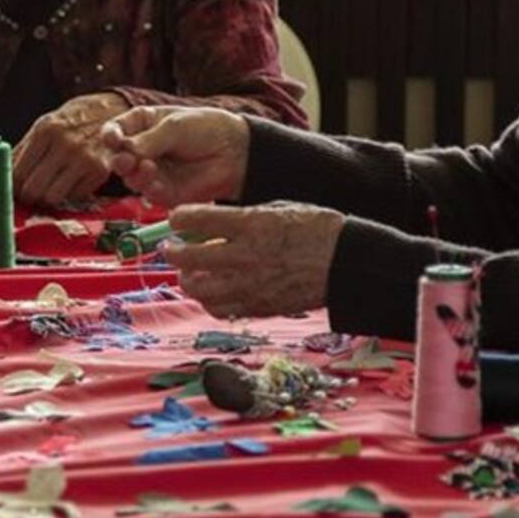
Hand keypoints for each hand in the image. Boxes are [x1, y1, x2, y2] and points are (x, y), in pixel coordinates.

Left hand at [12, 92, 127, 206]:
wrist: (112, 111)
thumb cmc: (73, 119)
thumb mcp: (46, 124)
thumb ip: (24, 148)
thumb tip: (1, 172)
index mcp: (45, 130)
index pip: (18, 172)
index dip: (12, 185)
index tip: (13, 188)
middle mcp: (65, 145)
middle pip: (33, 188)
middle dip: (27, 195)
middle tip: (28, 193)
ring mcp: (84, 159)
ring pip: (52, 197)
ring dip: (46, 199)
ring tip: (46, 191)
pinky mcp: (100, 172)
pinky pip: (74, 196)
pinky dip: (68, 195)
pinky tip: (68, 184)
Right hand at [101, 106, 249, 205]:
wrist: (235, 151)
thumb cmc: (206, 129)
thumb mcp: (175, 126)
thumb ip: (149, 140)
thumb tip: (124, 150)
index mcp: (141, 125)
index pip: (115, 131)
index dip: (110, 136)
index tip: (112, 139)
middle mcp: (141, 150)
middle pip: (118, 158)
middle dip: (119, 160)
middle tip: (125, 160)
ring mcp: (151, 172)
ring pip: (129, 178)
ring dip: (133, 174)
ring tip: (147, 167)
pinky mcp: (163, 192)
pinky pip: (147, 193)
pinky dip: (148, 188)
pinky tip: (155, 181)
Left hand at [165, 203, 344, 317]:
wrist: (347, 262)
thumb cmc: (315, 228)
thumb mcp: (277, 208)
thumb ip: (240, 217)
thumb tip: (208, 222)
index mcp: (251, 224)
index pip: (197, 219)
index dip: (178, 217)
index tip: (176, 218)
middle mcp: (246, 255)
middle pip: (189, 258)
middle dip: (173, 251)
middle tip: (171, 247)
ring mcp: (251, 284)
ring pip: (198, 289)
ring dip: (188, 278)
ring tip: (188, 272)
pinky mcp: (258, 306)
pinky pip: (219, 309)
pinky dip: (209, 300)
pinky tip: (211, 290)